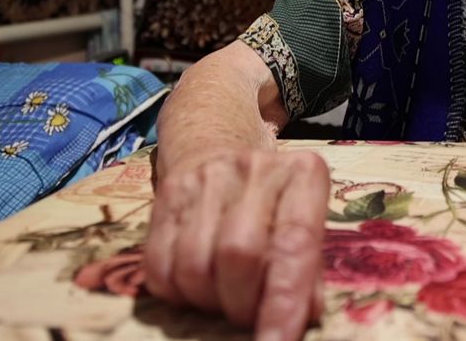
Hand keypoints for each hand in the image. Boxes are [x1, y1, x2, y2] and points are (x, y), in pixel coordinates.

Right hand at [143, 149, 330, 339]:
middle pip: (238, 255)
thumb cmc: (272, 202)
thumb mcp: (302, 224)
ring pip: (195, 265)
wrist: (218, 148)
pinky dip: (176, 292)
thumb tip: (304, 317)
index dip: (284, 303)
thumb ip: (306, 268)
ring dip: (207, 301)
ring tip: (222, 296)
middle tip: (248, 314)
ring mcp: (207, 178)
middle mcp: (255, 169)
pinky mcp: (167, 193)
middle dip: (241, 304)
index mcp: (302, 175)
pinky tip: (194, 285)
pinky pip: (159, 265)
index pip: (294, 245)